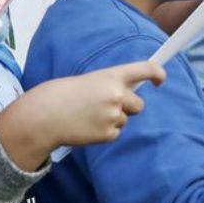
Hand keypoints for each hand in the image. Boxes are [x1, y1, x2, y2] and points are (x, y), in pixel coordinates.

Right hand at [0, 60, 165, 169]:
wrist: (43, 116)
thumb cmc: (62, 96)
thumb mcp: (88, 81)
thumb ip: (110, 85)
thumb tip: (131, 94)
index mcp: (111, 76)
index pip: (145, 69)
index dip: (158, 73)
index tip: (161, 79)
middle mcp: (117, 94)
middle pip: (139, 104)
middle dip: (127, 107)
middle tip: (103, 106)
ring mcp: (114, 115)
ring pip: (125, 120)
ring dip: (112, 119)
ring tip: (87, 116)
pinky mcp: (109, 133)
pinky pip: (115, 133)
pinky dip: (104, 132)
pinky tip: (86, 127)